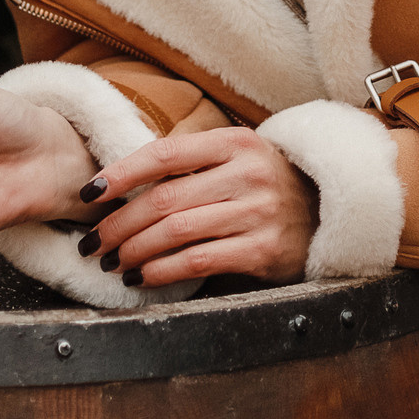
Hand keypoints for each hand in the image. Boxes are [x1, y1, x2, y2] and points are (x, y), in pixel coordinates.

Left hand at [73, 128, 317, 287]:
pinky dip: (162, 271)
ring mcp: (257, 212)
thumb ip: (192, 163)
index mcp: (236, 142)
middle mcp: (247, 173)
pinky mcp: (263, 249)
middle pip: (164, 199)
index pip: (165, 154)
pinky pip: (198, 261)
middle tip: (93, 242)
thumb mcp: (238, 158)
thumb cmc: (267, 184)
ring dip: (134, 251)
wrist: (328, 212)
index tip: (89, 193)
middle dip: (118, 224)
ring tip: (114, 261)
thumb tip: (122, 180)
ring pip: (176, 232)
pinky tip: (143, 276)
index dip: (121, 174)